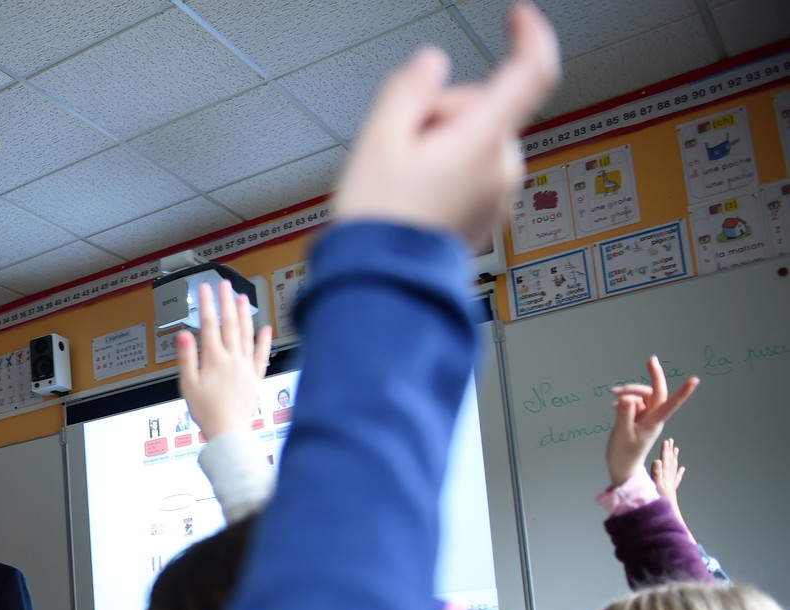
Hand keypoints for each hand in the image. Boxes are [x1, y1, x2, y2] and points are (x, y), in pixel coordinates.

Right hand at [177, 280, 272, 435]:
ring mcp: (245, 366)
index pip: (209, 325)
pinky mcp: (254, 376)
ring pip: (246, 334)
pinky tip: (265, 329)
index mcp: (214, 359)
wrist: (228, 431)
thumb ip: (186, 357)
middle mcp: (232, 359)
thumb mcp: (188, 385)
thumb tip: (184, 335)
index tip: (204, 289)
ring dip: (244, 314)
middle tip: (224, 285)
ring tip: (242, 298)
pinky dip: (263, 340)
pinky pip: (261, 354)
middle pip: (229, 324)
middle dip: (226, 302)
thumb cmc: (207, 411)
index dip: (206, 304)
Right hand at [334, 3, 559, 246]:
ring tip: (402, 180)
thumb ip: (408, 90)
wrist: (383, 285)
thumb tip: (430, 65)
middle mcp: (501, 167)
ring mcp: (498, 194)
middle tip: (400, 145)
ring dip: (440, 146)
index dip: (529, 35)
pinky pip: (471, 172)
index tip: (518, 16)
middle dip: (440, 114)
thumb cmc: (380, 222)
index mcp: (483, 141)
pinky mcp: (487, 215)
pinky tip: (413, 198)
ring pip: (474, 141)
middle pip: (481, 110)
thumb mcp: (378, 141)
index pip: (530, 72)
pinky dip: (445, 172)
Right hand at [604, 356, 697, 486]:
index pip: (671, 404)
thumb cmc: (623, 455)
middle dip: (650, 378)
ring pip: (643, 396)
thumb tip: (627, 398)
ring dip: (630, 391)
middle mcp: (653, 417)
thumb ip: (624, 415)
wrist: (621, 467)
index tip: (695, 380)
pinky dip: (624, 400)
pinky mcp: (637, 418)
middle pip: (654, 393)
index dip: (683, 392)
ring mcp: (645, 417)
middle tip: (650, 360)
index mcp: (654, 423)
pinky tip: (613, 405)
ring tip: (613, 394)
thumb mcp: (622, 435)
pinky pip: (634, 402)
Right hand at [651, 437, 686, 522]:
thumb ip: (656, 474)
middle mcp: (669, 479)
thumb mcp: (655, 487)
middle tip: (671, 441)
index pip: (665, 461)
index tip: (666, 441)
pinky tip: (682, 468)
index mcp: (665, 477)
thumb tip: (657, 460)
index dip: (665, 451)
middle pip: (670, 462)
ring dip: (674, 459)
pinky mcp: (672, 490)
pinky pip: (676, 479)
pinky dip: (679, 472)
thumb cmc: (659, 503)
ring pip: (674, 468)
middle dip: (670, 452)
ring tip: (676, 450)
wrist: (668, 515)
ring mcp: (671, 484)